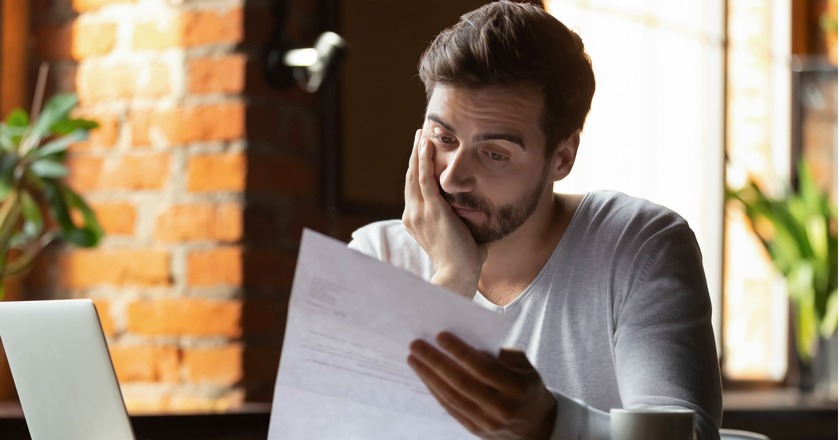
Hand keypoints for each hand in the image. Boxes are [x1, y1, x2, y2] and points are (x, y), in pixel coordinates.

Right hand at [402, 129, 486, 296]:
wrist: (458, 276)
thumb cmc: (463, 262)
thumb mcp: (461, 236)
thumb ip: (466, 224)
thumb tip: (481, 215)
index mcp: (416, 221)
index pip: (415, 189)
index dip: (417, 170)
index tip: (422, 154)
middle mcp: (413, 215)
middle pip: (411, 178)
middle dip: (415, 155)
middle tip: (419, 135)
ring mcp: (419, 212)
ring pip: (415, 174)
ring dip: (418, 152)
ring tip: (421, 133)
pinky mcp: (431, 210)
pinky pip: (425, 179)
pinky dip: (424, 160)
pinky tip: (426, 144)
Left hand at [407, 332, 556, 439]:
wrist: (536, 426)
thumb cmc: (526, 385)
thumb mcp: (523, 365)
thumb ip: (499, 353)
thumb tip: (465, 341)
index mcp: (517, 388)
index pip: (483, 368)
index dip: (460, 352)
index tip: (440, 335)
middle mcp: (501, 408)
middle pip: (462, 382)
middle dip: (436, 362)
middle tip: (416, 345)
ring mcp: (487, 422)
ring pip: (452, 397)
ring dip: (429, 376)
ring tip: (414, 358)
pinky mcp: (475, 429)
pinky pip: (450, 408)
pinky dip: (435, 390)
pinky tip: (424, 376)